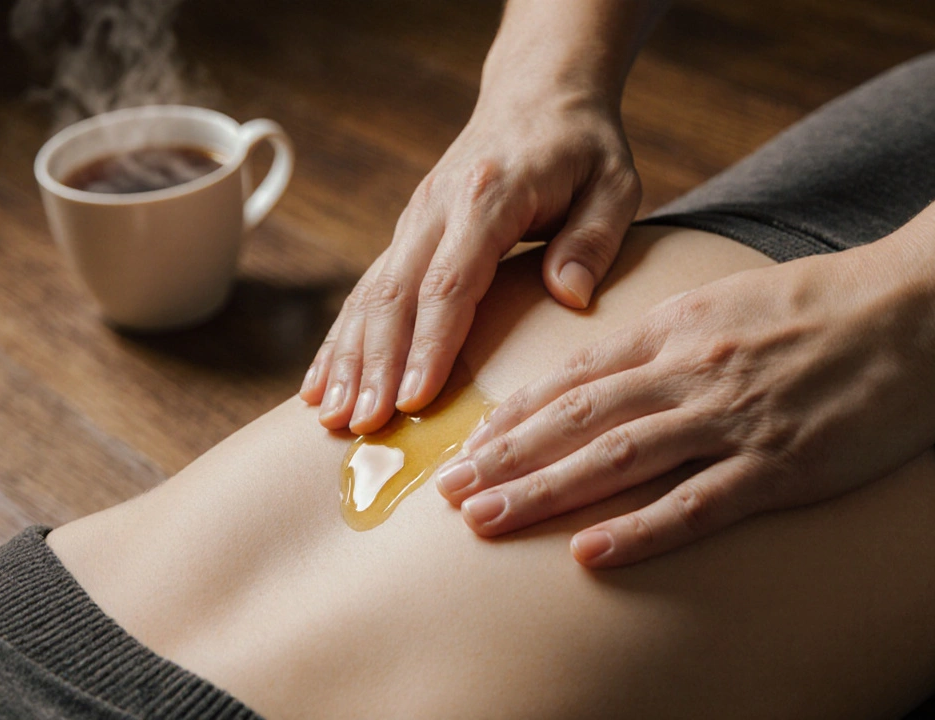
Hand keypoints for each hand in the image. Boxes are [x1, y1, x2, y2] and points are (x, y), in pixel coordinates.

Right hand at [300, 86, 641, 433]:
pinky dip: (341, 339)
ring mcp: (414, 221)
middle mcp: (437, 208)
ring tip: (330, 417)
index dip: (429, 344)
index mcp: (488, 196)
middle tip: (363, 426)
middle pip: (394, 294)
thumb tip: (570, 297)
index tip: (413, 399)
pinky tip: (320, 384)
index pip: (450, 282)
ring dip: (347, 358)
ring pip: (369, 294)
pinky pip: (366, 290)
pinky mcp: (407, 234)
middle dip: (374, 364)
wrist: (537, 93)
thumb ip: (593, 240)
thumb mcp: (614, 183)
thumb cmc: (582, 146)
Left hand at [434, 243, 934, 567]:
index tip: (467, 446)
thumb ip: (668, 333)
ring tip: (486, 520)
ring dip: (544, 491)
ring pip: (617, 459)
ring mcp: (733, 417)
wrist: (921, 305)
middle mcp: (690, 370)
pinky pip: (697, 503)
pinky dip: (640, 528)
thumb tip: (613, 366)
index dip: (514, 416)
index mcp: (674, 329)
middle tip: (447, 493)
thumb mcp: (728, 299)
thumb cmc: (825, 301)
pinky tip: (590, 552)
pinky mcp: (780, 462)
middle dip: (504, 458)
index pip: (575, 379)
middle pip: (576, 420)